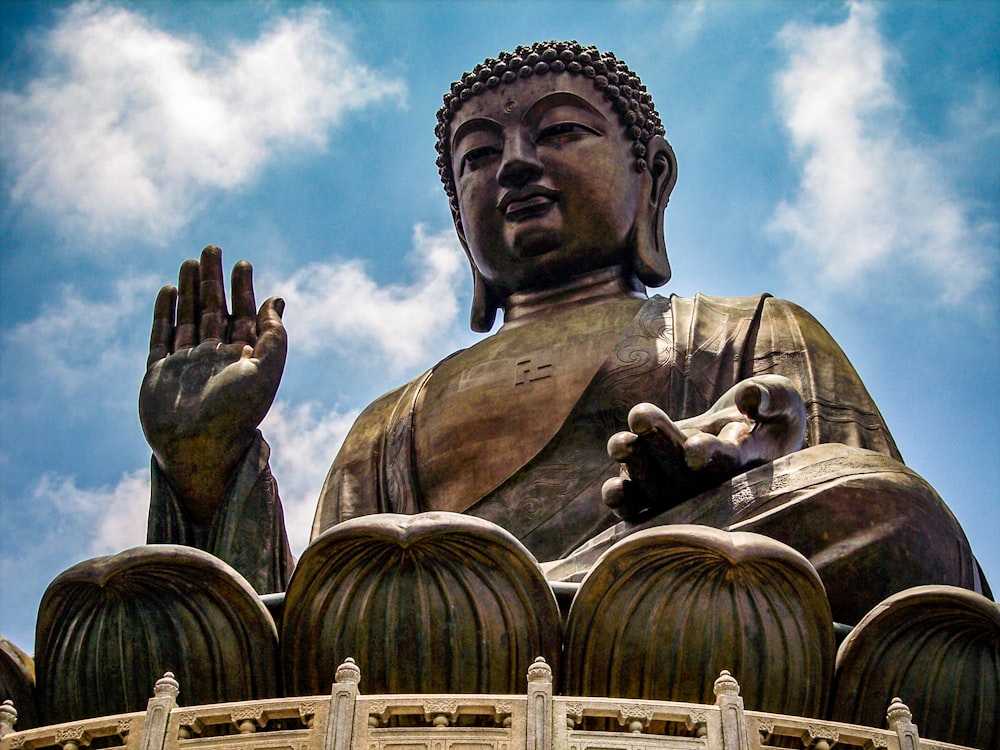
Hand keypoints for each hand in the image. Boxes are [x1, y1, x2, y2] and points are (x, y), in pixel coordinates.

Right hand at [139, 246, 285, 523]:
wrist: (200, 447)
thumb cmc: (238, 412)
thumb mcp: (266, 369)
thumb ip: (274, 335)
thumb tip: (278, 299)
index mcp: (242, 359)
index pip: (243, 315)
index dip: (243, 289)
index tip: (243, 263)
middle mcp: (214, 358)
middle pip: (214, 310)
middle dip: (214, 280)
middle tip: (213, 249)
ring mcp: (186, 364)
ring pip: (188, 317)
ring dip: (190, 290)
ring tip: (191, 262)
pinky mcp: (159, 372)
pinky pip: (161, 336)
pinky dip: (164, 313)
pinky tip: (169, 290)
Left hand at [602, 375, 805, 520]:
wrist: (748, 431)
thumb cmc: (770, 415)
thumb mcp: (782, 399)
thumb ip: (770, 396)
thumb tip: (748, 397)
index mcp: (741, 461)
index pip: (723, 460)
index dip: (708, 454)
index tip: (695, 449)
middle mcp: (708, 482)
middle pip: (680, 470)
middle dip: (658, 444)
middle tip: (640, 415)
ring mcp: (679, 489)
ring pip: (655, 487)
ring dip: (634, 466)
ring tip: (621, 443)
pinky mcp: (654, 490)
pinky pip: (637, 504)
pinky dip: (623, 500)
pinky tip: (611, 490)